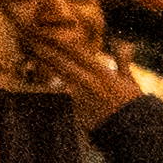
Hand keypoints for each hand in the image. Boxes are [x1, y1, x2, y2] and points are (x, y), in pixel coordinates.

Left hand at [21, 16, 144, 121]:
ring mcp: (81, 96)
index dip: (58, 40)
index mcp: (103, 73)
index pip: (76, 51)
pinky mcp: (76, 110)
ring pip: (56, 76)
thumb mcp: (130, 82)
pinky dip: (47, 87)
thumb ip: (123, 61)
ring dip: (41, 64)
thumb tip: (125, 44)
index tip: (43, 30)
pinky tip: (35, 79)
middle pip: (61, 61)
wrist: (135, 132)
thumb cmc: (133, 107)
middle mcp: (90, 82)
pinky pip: (58, 95)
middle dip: (43, 48)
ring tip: (28, 54)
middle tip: (26, 38)